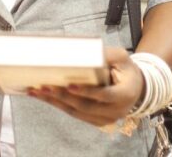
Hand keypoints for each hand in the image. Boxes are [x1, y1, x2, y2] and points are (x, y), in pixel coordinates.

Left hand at [27, 47, 144, 126]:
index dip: (87, 92)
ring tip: (37, 91)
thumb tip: (85, 50)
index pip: (104, 95)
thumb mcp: (121, 57)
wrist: (135, 87)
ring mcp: (106, 119)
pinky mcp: (96, 121)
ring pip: (77, 113)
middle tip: (44, 86)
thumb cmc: (125, 69)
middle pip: (85, 107)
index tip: (69, 85)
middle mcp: (116, 111)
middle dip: (63, 97)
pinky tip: (44, 97)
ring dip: (55, 102)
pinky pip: (75, 114)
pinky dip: (59, 105)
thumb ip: (107, 54)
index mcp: (124, 94)